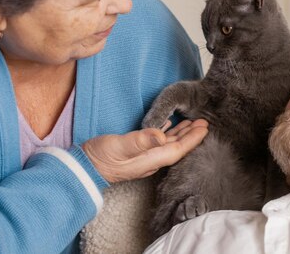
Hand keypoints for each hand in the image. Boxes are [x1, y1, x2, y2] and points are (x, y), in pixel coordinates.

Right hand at [82, 119, 207, 182]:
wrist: (84, 167)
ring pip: (168, 145)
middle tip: (204, 122)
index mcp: (151, 158)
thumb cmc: (101, 156)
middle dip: (191, 136)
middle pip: (177, 148)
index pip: (178, 149)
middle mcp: (151, 160)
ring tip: (191, 123)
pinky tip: (167, 127)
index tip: (205, 128)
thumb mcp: (121, 145)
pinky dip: (166, 134)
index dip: (193, 139)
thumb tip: (161, 136)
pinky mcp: (135, 154)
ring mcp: (143, 158)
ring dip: (180, 134)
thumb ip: (141, 140)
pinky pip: (156, 143)